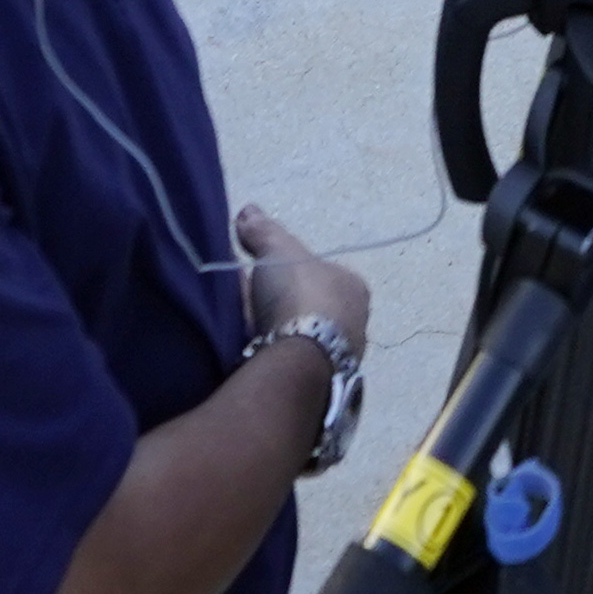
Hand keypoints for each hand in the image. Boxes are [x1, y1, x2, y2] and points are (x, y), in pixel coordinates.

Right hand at [235, 207, 369, 360]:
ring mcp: (335, 357)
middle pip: (308, 305)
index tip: (263, 271)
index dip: (291, 270)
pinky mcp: (314, 383)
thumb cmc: (300, 296)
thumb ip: (265, 232)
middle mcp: (354, 323)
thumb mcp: (279, 251)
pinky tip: (243, 345)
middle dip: (278, 300)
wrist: (298, 360)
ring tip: (238, 320)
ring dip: (270, 327)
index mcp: (354, 288)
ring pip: (297, 335)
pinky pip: (286, 358)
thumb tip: (248, 210)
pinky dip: (266, 350)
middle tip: (245, 295)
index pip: (322, 274)